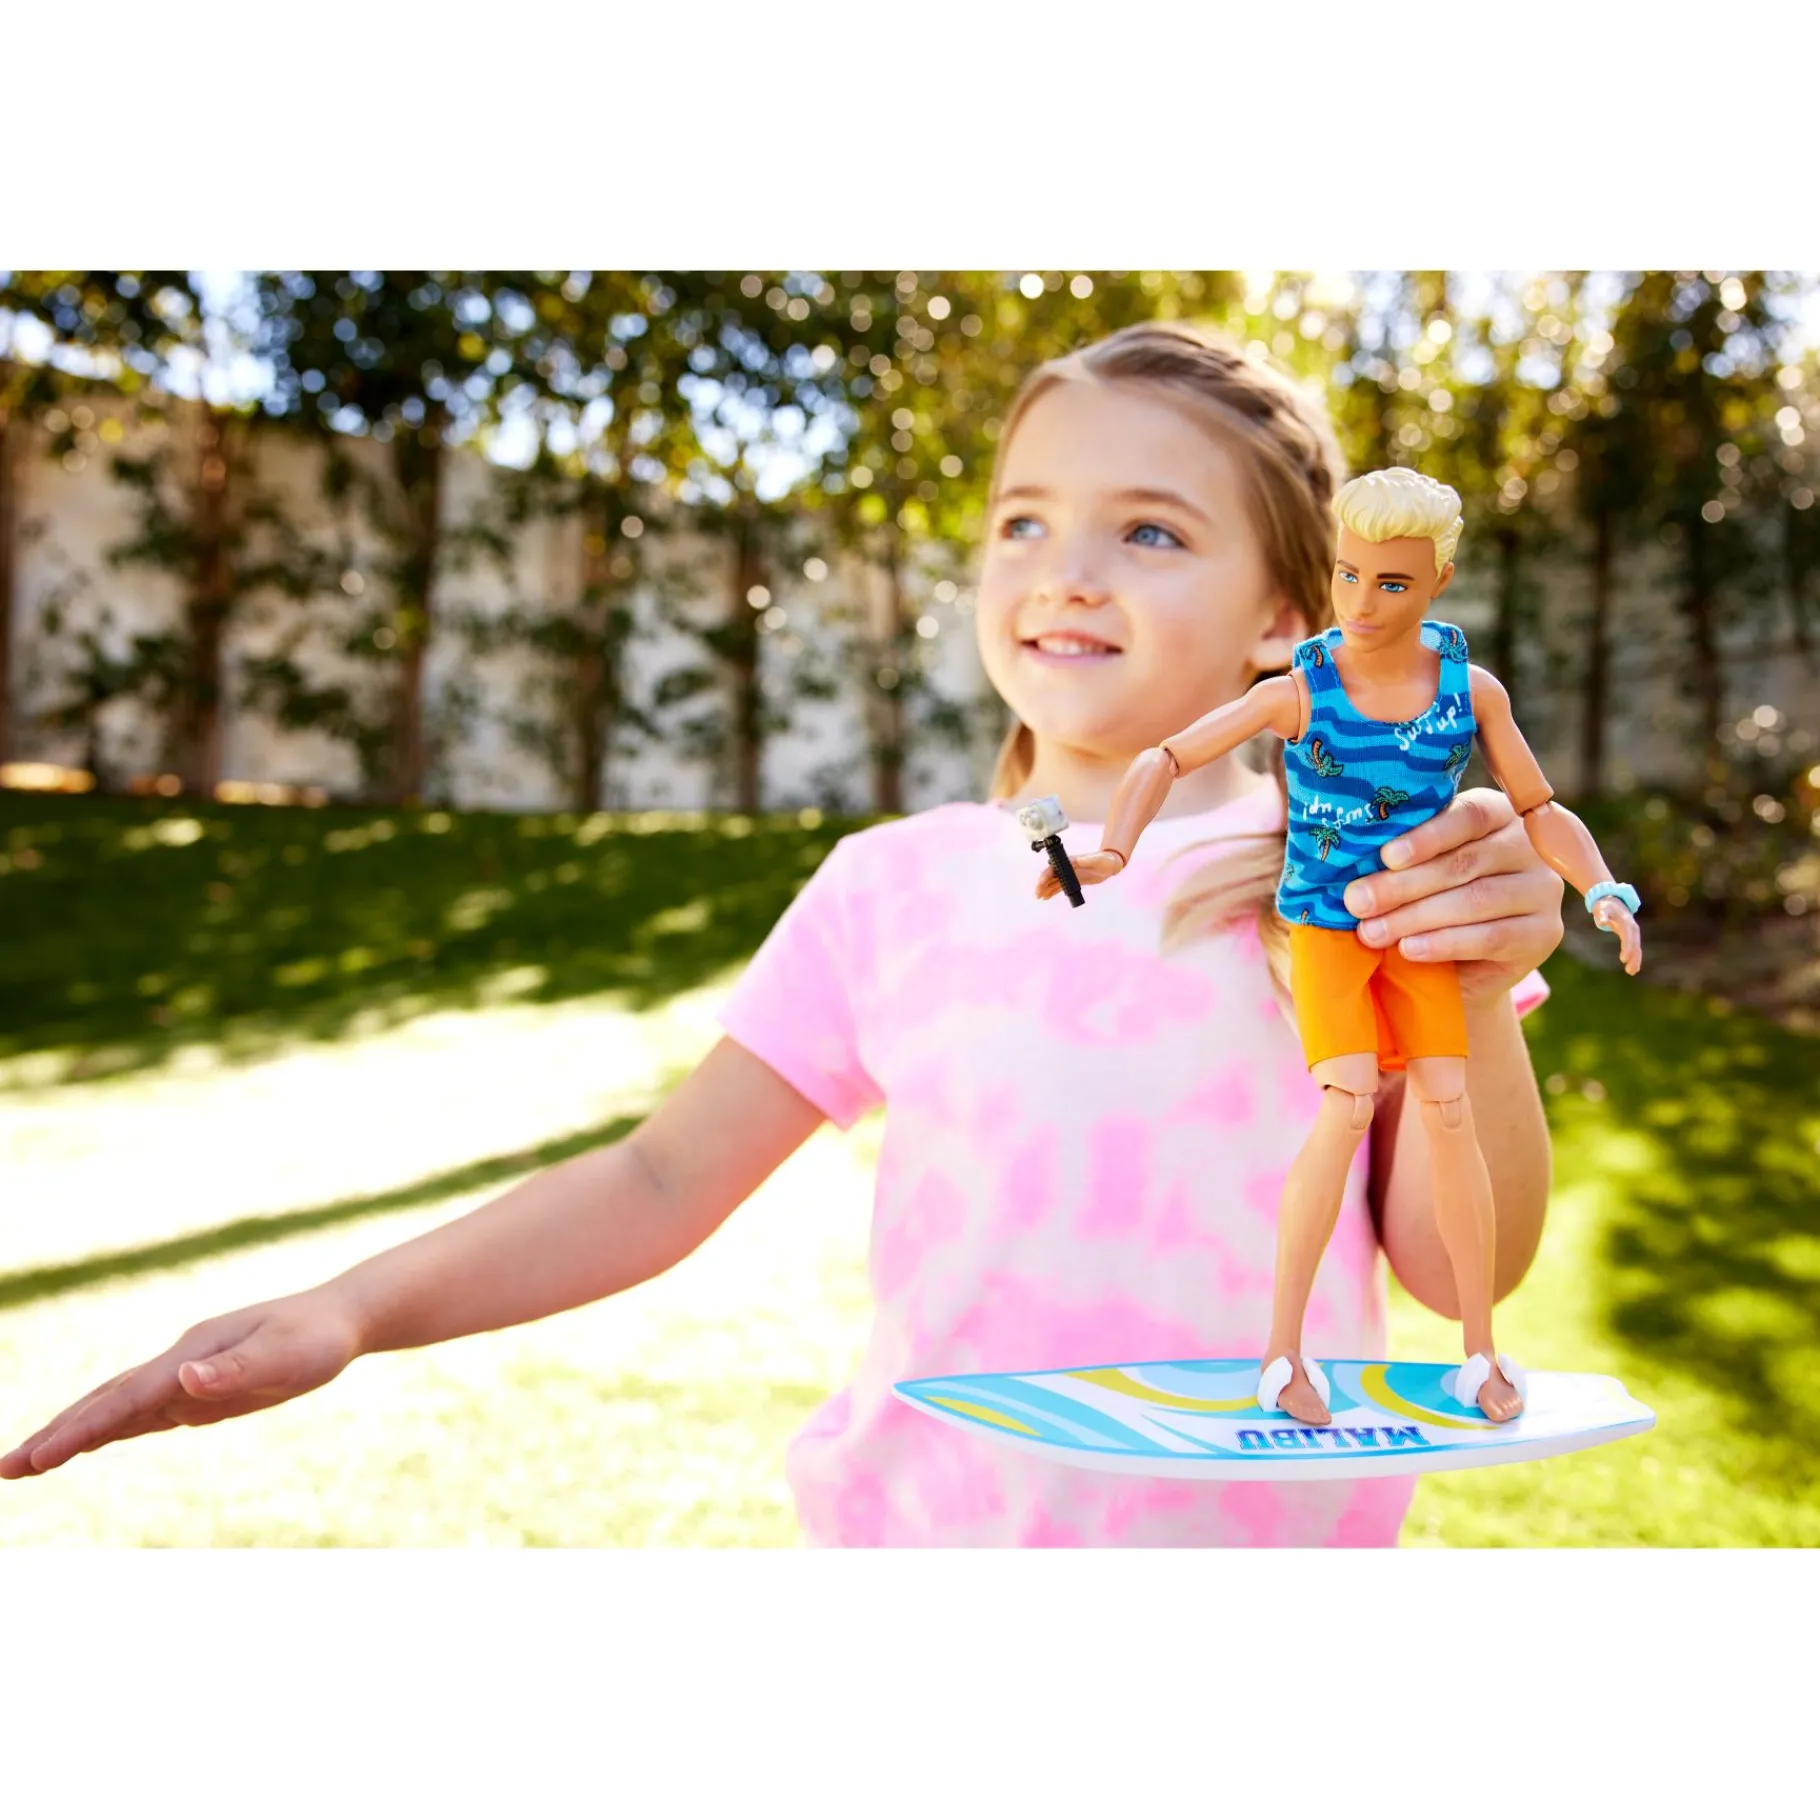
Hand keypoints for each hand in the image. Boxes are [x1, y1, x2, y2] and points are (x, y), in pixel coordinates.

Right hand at [0, 1288, 362, 1480]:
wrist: (340, 1319)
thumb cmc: (317, 1338)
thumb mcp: (287, 1357)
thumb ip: (236, 1370)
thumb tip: (185, 1378)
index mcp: (191, 1355)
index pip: (124, 1399)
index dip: (80, 1430)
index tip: (38, 1460)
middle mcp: (178, 1364)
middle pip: (104, 1403)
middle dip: (55, 1436)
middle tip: (4, 1471)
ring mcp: (185, 1378)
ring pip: (116, 1410)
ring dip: (72, 1435)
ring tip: (27, 1464)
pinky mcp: (199, 1393)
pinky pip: (142, 1415)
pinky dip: (107, 1431)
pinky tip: (85, 1445)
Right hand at [1035, 849, 1124, 900]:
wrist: (1110, 865)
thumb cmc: (1104, 859)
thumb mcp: (1097, 859)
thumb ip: (1088, 860)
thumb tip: (1078, 860)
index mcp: (1070, 861)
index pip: (1054, 868)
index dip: (1046, 876)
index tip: (1041, 883)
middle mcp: (1067, 867)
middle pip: (1051, 876)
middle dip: (1042, 884)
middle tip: (1037, 894)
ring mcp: (1069, 874)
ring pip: (1053, 882)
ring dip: (1045, 889)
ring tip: (1040, 897)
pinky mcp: (1073, 881)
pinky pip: (1060, 887)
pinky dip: (1052, 891)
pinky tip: (1047, 897)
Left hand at [1340, 789, 1564, 1005]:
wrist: (1458, 964)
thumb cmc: (1424, 900)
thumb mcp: (1413, 871)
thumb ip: (1397, 859)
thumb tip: (1350, 864)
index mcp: (1498, 813)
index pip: (1471, 814)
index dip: (1427, 836)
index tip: (1386, 856)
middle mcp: (1529, 846)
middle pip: (1466, 861)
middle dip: (1404, 884)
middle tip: (1357, 902)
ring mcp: (1543, 890)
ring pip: (1476, 899)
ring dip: (1416, 916)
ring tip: (1371, 932)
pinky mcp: (1545, 934)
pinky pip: (1492, 937)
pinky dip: (1445, 943)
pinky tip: (1410, 948)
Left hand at [1592, 897, 1642, 973]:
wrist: (1612, 901)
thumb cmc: (1604, 905)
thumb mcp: (1601, 908)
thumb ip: (1601, 915)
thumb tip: (1601, 921)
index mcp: (1626, 922)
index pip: (1628, 937)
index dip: (1627, 948)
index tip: (1623, 959)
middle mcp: (1632, 928)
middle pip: (1635, 944)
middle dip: (1633, 958)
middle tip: (1630, 971)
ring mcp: (1633, 932)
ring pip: (1637, 948)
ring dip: (1635, 960)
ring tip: (1632, 972)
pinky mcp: (1631, 936)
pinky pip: (1634, 948)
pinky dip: (1634, 958)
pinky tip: (1632, 969)